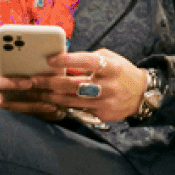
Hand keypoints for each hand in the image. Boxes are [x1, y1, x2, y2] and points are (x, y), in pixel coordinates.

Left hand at [17, 49, 146, 123]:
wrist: (142, 94)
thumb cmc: (121, 72)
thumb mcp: (109, 59)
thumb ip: (87, 60)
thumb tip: (63, 62)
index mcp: (111, 67)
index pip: (87, 62)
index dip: (68, 61)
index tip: (50, 59)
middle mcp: (108, 86)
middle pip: (73, 85)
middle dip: (50, 82)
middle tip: (33, 79)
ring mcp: (105, 102)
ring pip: (71, 100)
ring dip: (51, 97)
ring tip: (36, 92)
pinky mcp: (102, 115)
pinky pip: (78, 109)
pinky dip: (63, 105)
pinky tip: (50, 102)